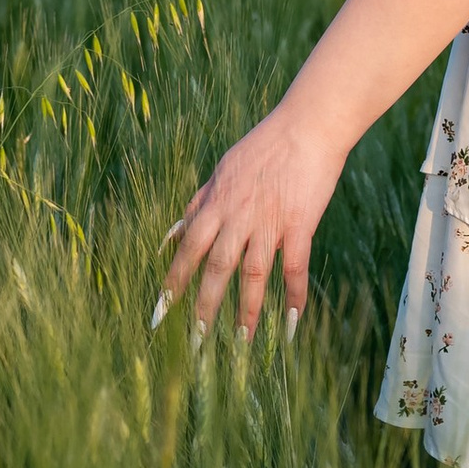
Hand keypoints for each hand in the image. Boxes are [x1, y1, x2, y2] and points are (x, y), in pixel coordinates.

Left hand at [153, 101, 342, 338]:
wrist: (308, 126)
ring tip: (240, 342)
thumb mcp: (223, 168)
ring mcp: (270, 221)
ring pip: (253, 274)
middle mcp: (238, 215)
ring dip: (245, 310)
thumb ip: (199, 202)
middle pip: (216, 267)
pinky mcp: (300, 224)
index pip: (188, 247)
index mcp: (217, 201)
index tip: (161, 309)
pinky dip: (293, 296)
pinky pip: (295, 268)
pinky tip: (290, 322)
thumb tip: (174, 230)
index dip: (173, 279)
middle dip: (203, 304)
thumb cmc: (265, 145)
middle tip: (195, 338)